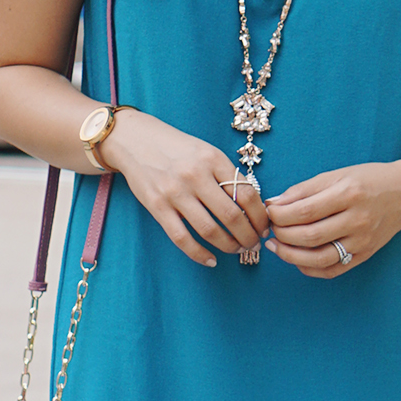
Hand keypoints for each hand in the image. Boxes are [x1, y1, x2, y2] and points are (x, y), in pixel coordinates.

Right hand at [108, 109, 270, 267]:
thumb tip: (252, 206)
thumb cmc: (176, 148)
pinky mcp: (157, 207)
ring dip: (229, 246)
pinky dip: (199, 254)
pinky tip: (211, 260)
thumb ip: (226, 175)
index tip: (264, 226)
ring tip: (237, 250)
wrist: (136, 140)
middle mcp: (195, 175)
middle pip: (232, 216)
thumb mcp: (205, 151)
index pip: (246, 193)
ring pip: (210, 230)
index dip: (260, 216)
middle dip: (248, 235)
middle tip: (254, 243)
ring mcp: (175, 192)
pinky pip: (182, 238)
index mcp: (212, 159)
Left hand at [264, 162, 400, 279]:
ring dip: (290, 255)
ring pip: (319, 258)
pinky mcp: (364, 256)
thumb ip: (304, 190)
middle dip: (282, 234)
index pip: (305, 211)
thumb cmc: (368, 180)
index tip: (268, 212)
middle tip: (271, 228)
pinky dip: (309, 268)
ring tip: (276, 246)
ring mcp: (362, 242)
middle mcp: (358, 220)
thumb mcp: (336, 175)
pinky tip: (297, 258)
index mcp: (349, 194)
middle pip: (309, 236)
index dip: (280, 215)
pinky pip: (332, 270)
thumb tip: (273, 204)